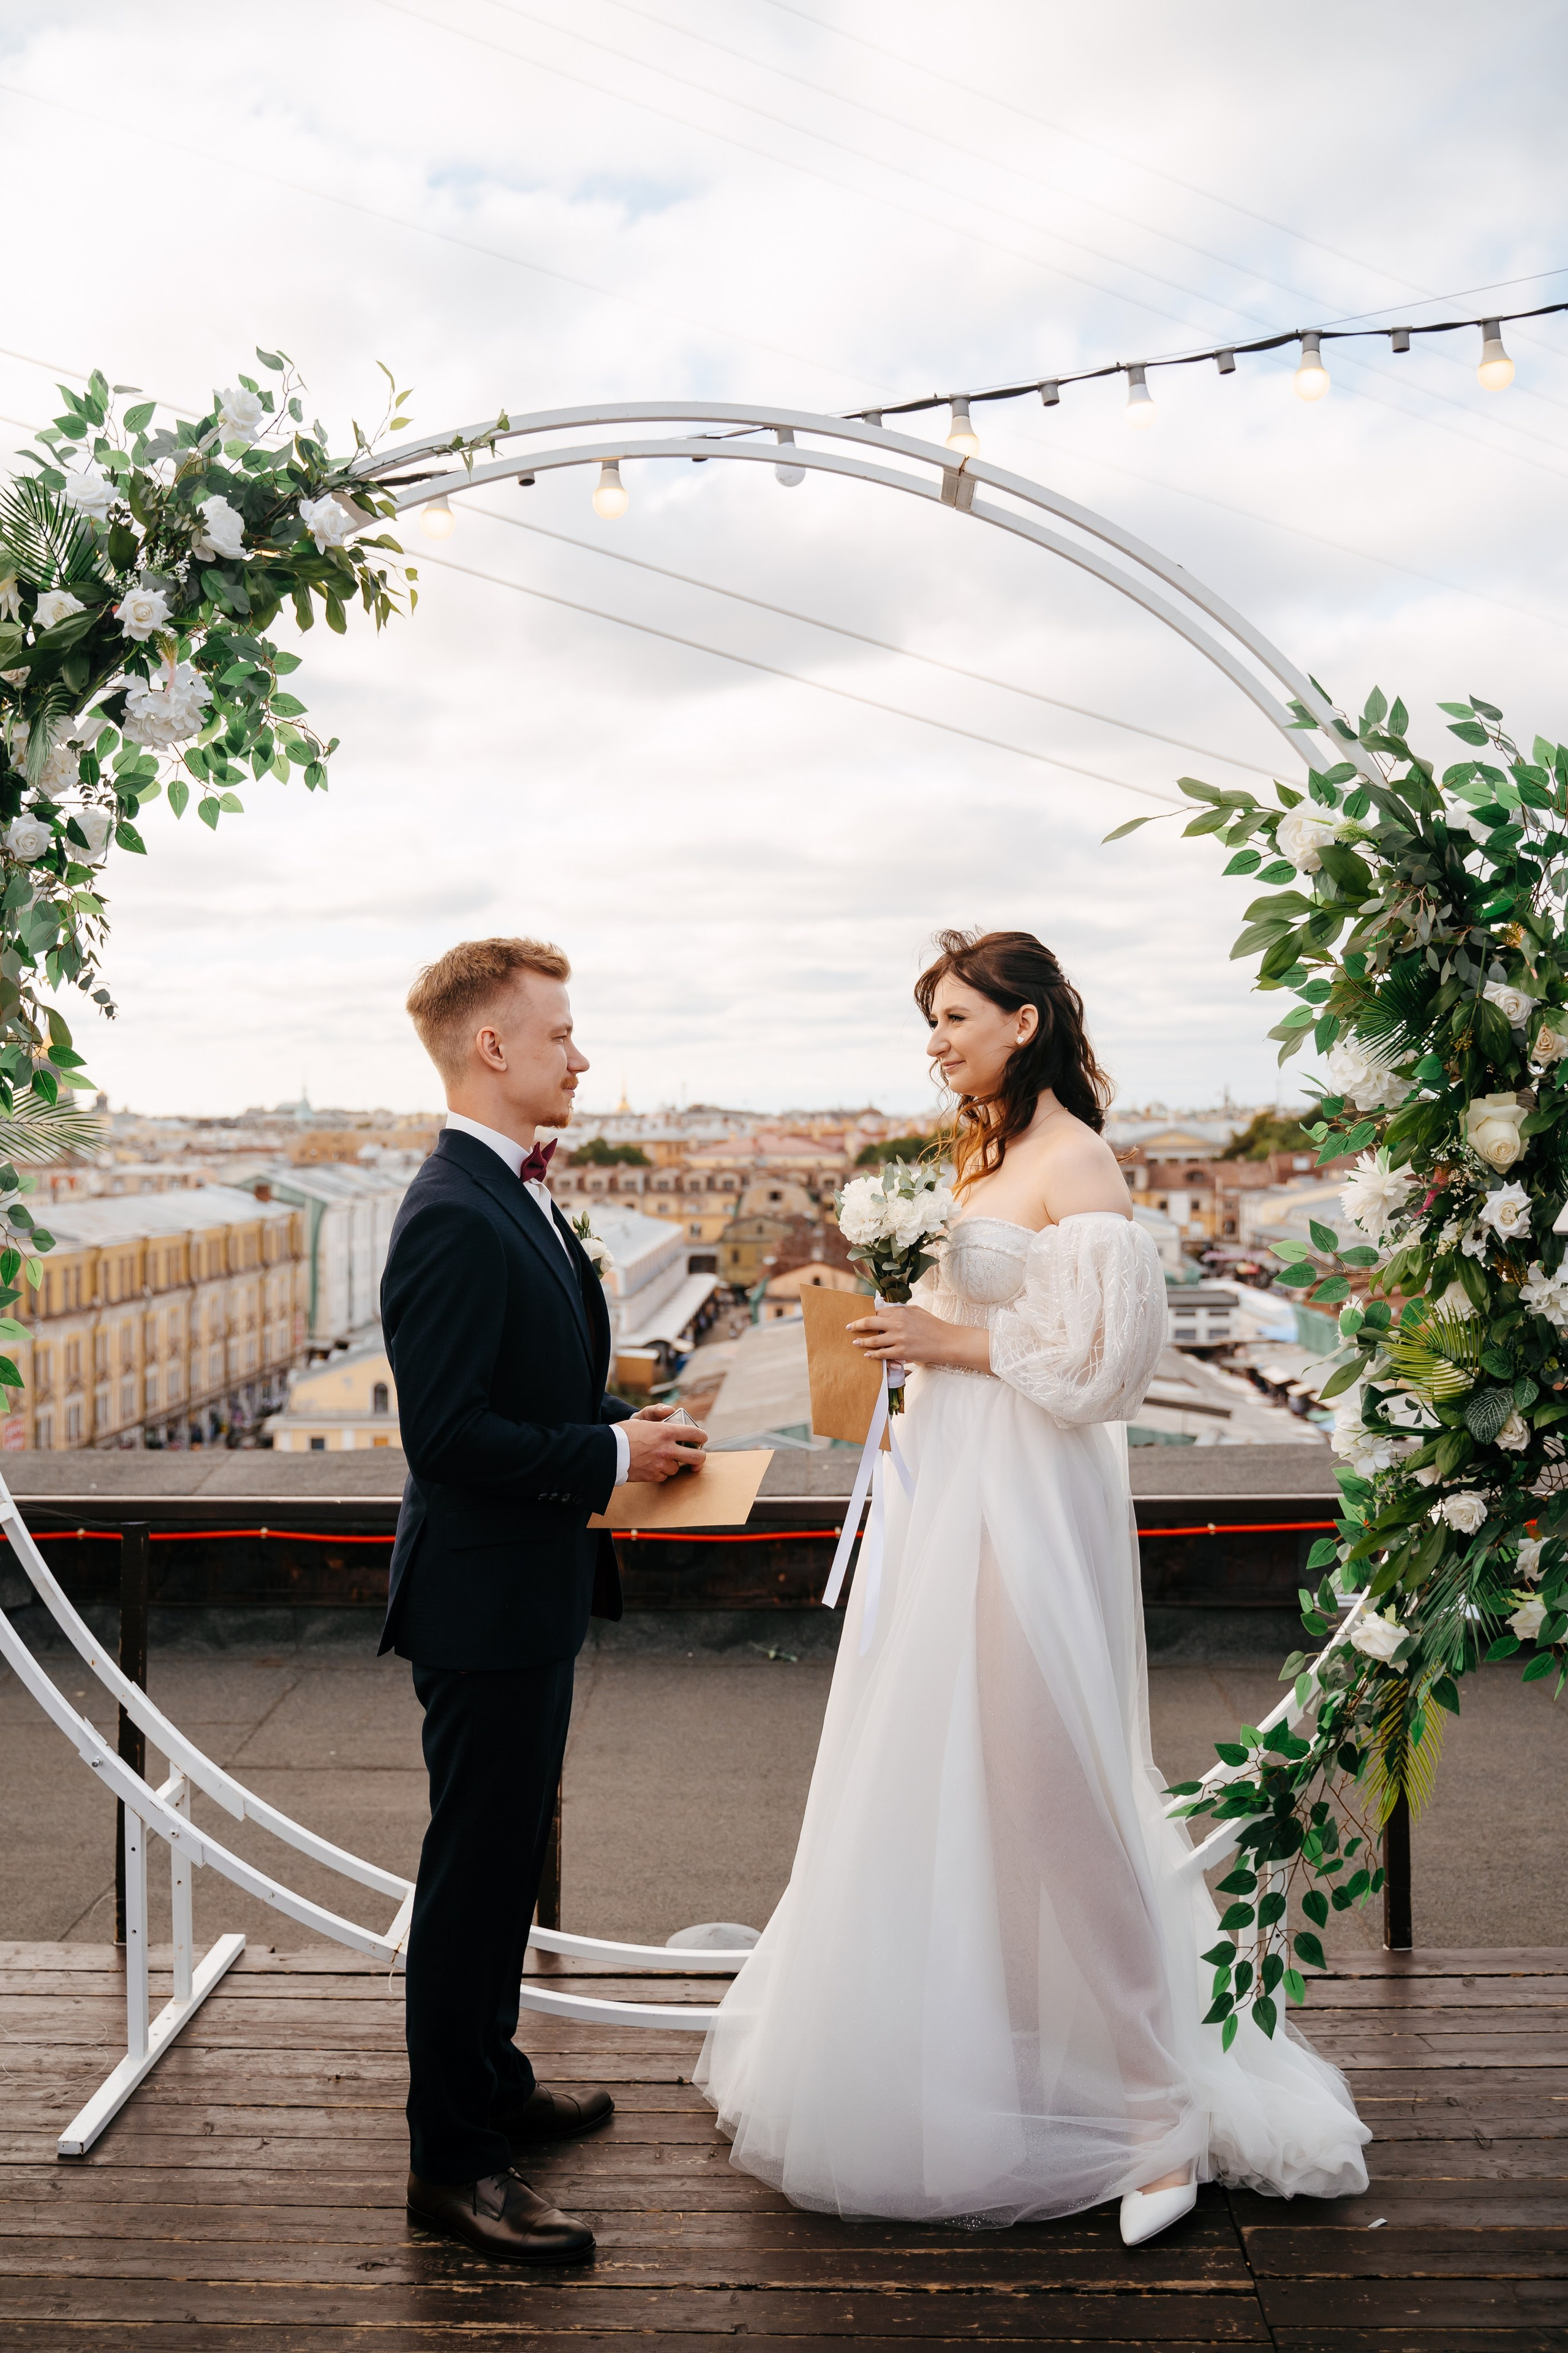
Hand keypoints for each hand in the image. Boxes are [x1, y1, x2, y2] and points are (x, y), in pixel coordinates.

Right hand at [623, 1405, 707, 1482]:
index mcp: (666, 1432)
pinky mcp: (654, 1476)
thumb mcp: (640, 1418)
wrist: (608, 1452)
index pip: (696, 1434)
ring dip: (674, 1464)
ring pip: (678, 1468)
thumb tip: (670, 1410)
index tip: (701, 1438)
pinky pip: (665, 1476)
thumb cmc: (623, 1433)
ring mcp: (661, 1465)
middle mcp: (667, 1449)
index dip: (702, 1436)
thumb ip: (657, 1412)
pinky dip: (661, 1472)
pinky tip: (653, 1465)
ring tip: (663, 1458)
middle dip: (699, 1456)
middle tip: (695, 1455)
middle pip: (697, 1457)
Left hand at [847, 1304, 991, 1376]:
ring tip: (855, 1343)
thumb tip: (886, 1309)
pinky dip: (873, 1354)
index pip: (878, 1312)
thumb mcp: (917, 1311)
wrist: (947, 1341)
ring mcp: (899, 1338)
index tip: (861, 1318)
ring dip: (862, 1342)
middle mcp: (897, 1323)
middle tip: (849, 1327)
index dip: (868, 1315)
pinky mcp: (902, 1351)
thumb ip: (901, 1310)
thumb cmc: (934, 1325)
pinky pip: (882, 1354)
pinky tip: (868, 1355)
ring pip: (873, 1340)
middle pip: (870, 1322)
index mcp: (901, 1311)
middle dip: (857, 1325)